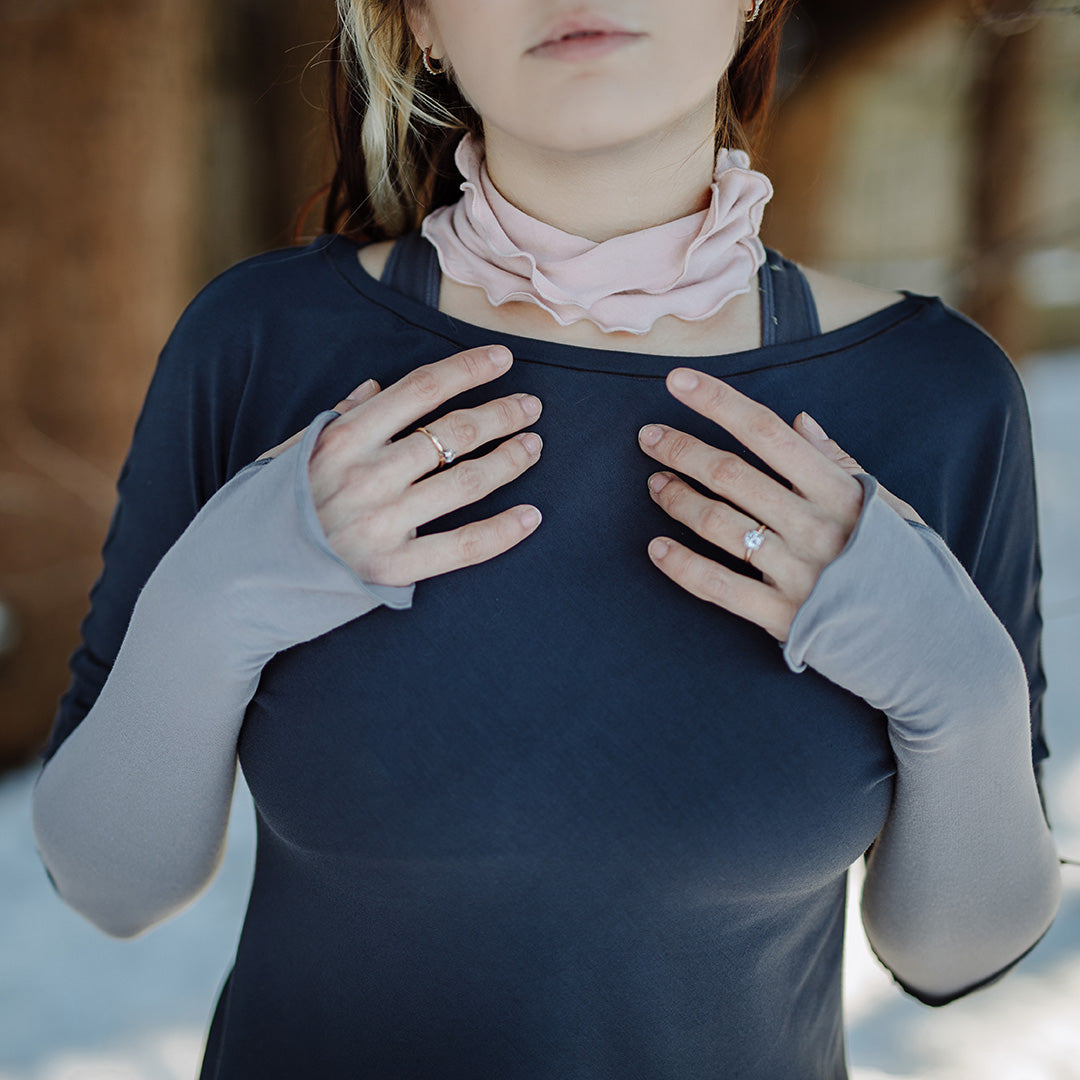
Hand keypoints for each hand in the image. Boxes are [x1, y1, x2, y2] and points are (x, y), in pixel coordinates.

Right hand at [264, 345, 542, 588]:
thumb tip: (379, 385)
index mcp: (342, 438)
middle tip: (531, 406)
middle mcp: (366, 476)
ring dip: (510, 459)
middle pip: (454, 432)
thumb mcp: (289, 452)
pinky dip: (504, 531)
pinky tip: (533, 515)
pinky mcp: (392, 571)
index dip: (468, 369)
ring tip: (533, 446)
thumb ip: (337, 418)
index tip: (503, 358)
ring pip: (467, 482)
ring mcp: (382, 525)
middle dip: (501, 413)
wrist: (234, 585)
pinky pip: (464, 547)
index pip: (420, 389)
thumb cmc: (264, 513)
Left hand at [638, 367, 925, 643]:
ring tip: (655, 484)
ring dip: (679, 500)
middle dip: (682, 449)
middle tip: (648, 436)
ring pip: (720, 526)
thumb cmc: (912, 569)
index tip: (679, 381)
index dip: (719, 403)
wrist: (939, 649)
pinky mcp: (784, 619)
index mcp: (842, 492)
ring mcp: (798, 574)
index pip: (768, 434)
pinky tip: (656, 548)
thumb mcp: (891, 507)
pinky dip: (682, 566)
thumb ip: (841, 463)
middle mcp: (815, 528)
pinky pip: (720, 587)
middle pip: (732, 476)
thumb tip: (800, 419)